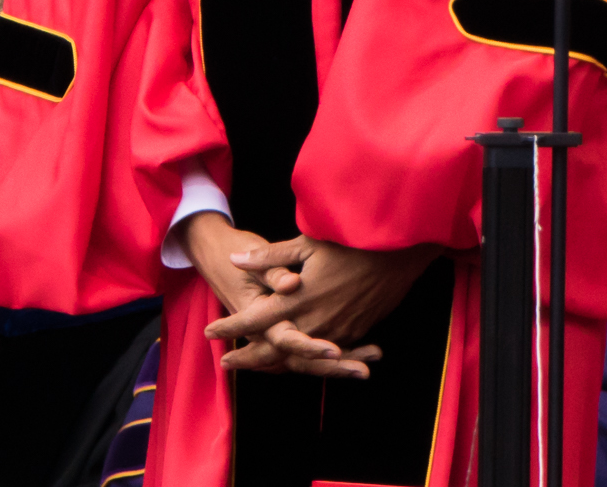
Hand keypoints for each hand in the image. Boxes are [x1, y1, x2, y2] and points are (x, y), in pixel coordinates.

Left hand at [204, 237, 438, 374]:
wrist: (397, 252)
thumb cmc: (349, 241)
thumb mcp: (306, 243)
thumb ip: (269, 257)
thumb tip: (235, 260)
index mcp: (298, 298)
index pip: (256, 318)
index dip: (231, 326)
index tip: (210, 332)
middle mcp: (314, 320)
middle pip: (274, 348)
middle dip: (249, 356)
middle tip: (227, 362)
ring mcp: (335, 330)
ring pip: (299, 357)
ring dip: (275, 362)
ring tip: (256, 366)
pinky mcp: (353, 331)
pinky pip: (324, 354)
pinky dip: (305, 360)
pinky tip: (296, 360)